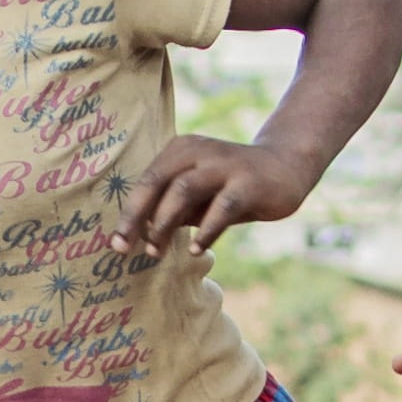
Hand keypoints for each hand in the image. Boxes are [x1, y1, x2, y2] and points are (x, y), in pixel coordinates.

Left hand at [123, 136, 322, 256]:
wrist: (285, 167)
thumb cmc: (232, 186)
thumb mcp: (199, 196)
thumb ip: (173, 209)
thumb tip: (140, 235)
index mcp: (180, 150)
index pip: (146, 181)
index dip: (128, 213)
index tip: (116, 245)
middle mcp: (198, 151)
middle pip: (157, 181)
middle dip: (137, 217)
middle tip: (125, 249)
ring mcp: (224, 165)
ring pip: (183, 190)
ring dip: (165, 223)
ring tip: (156, 252)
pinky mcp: (248, 182)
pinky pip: (222, 208)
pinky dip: (205, 230)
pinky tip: (194, 250)